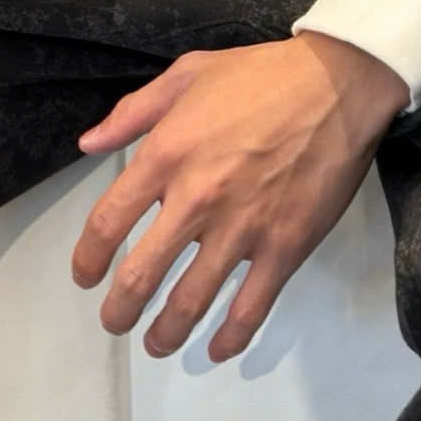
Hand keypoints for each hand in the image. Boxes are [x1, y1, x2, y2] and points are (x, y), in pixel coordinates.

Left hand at [70, 31, 408, 362]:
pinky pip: (250, 309)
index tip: (85, 275)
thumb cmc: (259, 75)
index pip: (109, 220)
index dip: (87, 257)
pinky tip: (216, 347)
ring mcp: (242, 228)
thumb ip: (133, 111)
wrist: (336, 85)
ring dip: (165, 333)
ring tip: (156, 343)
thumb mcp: (187, 73)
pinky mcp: (284, 247)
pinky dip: (229, 337)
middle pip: (140, 275)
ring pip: (190, 302)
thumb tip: (88, 144)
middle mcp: (196, 198)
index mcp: (166, 153)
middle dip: (119, 310)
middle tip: (115, 320)